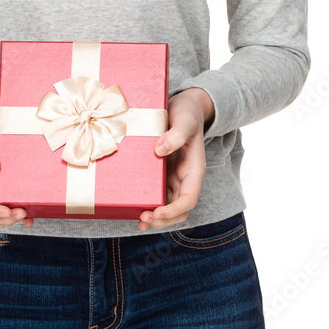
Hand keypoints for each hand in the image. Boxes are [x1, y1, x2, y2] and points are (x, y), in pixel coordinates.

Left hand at [137, 87, 213, 232]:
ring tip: (138, 220)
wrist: (183, 108)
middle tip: (143, 219)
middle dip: (163, 219)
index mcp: (194, 170)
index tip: (157, 212)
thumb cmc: (187, 114)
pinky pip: (156, 195)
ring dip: (155, 217)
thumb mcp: (184, 120)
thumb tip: (160, 149)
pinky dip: (148, 205)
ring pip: (168, 207)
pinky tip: (134, 210)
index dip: (174, 210)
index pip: (189, 199)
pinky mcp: (161, 175)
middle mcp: (184, 178)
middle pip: (179, 210)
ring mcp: (173, 178)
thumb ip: (176, 134)